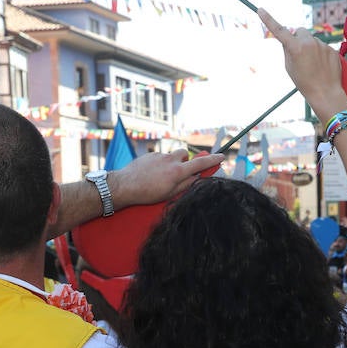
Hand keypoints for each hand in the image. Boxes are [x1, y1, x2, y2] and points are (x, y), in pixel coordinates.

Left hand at [107, 149, 223, 208]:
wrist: (124, 186)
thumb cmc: (148, 193)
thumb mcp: (171, 193)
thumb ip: (187, 183)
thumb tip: (197, 177)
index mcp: (178, 171)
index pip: (201, 163)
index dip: (213, 160)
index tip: (222, 156)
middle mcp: (170, 160)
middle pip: (185, 154)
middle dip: (186, 161)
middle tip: (180, 173)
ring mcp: (159, 155)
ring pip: (172, 156)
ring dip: (172, 163)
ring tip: (162, 176)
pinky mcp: (149, 155)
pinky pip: (160, 157)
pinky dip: (160, 165)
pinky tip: (150, 175)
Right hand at [259, 8, 346, 118]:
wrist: (326, 93)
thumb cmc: (305, 83)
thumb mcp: (289, 67)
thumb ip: (287, 50)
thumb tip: (288, 40)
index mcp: (296, 48)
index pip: (279, 30)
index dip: (268, 20)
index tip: (260, 10)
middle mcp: (309, 43)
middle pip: (300, 31)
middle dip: (297, 38)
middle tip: (299, 53)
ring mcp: (322, 45)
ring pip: (312, 40)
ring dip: (310, 47)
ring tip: (313, 65)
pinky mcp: (332, 49)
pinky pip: (323, 47)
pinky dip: (321, 54)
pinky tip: (322, 66)